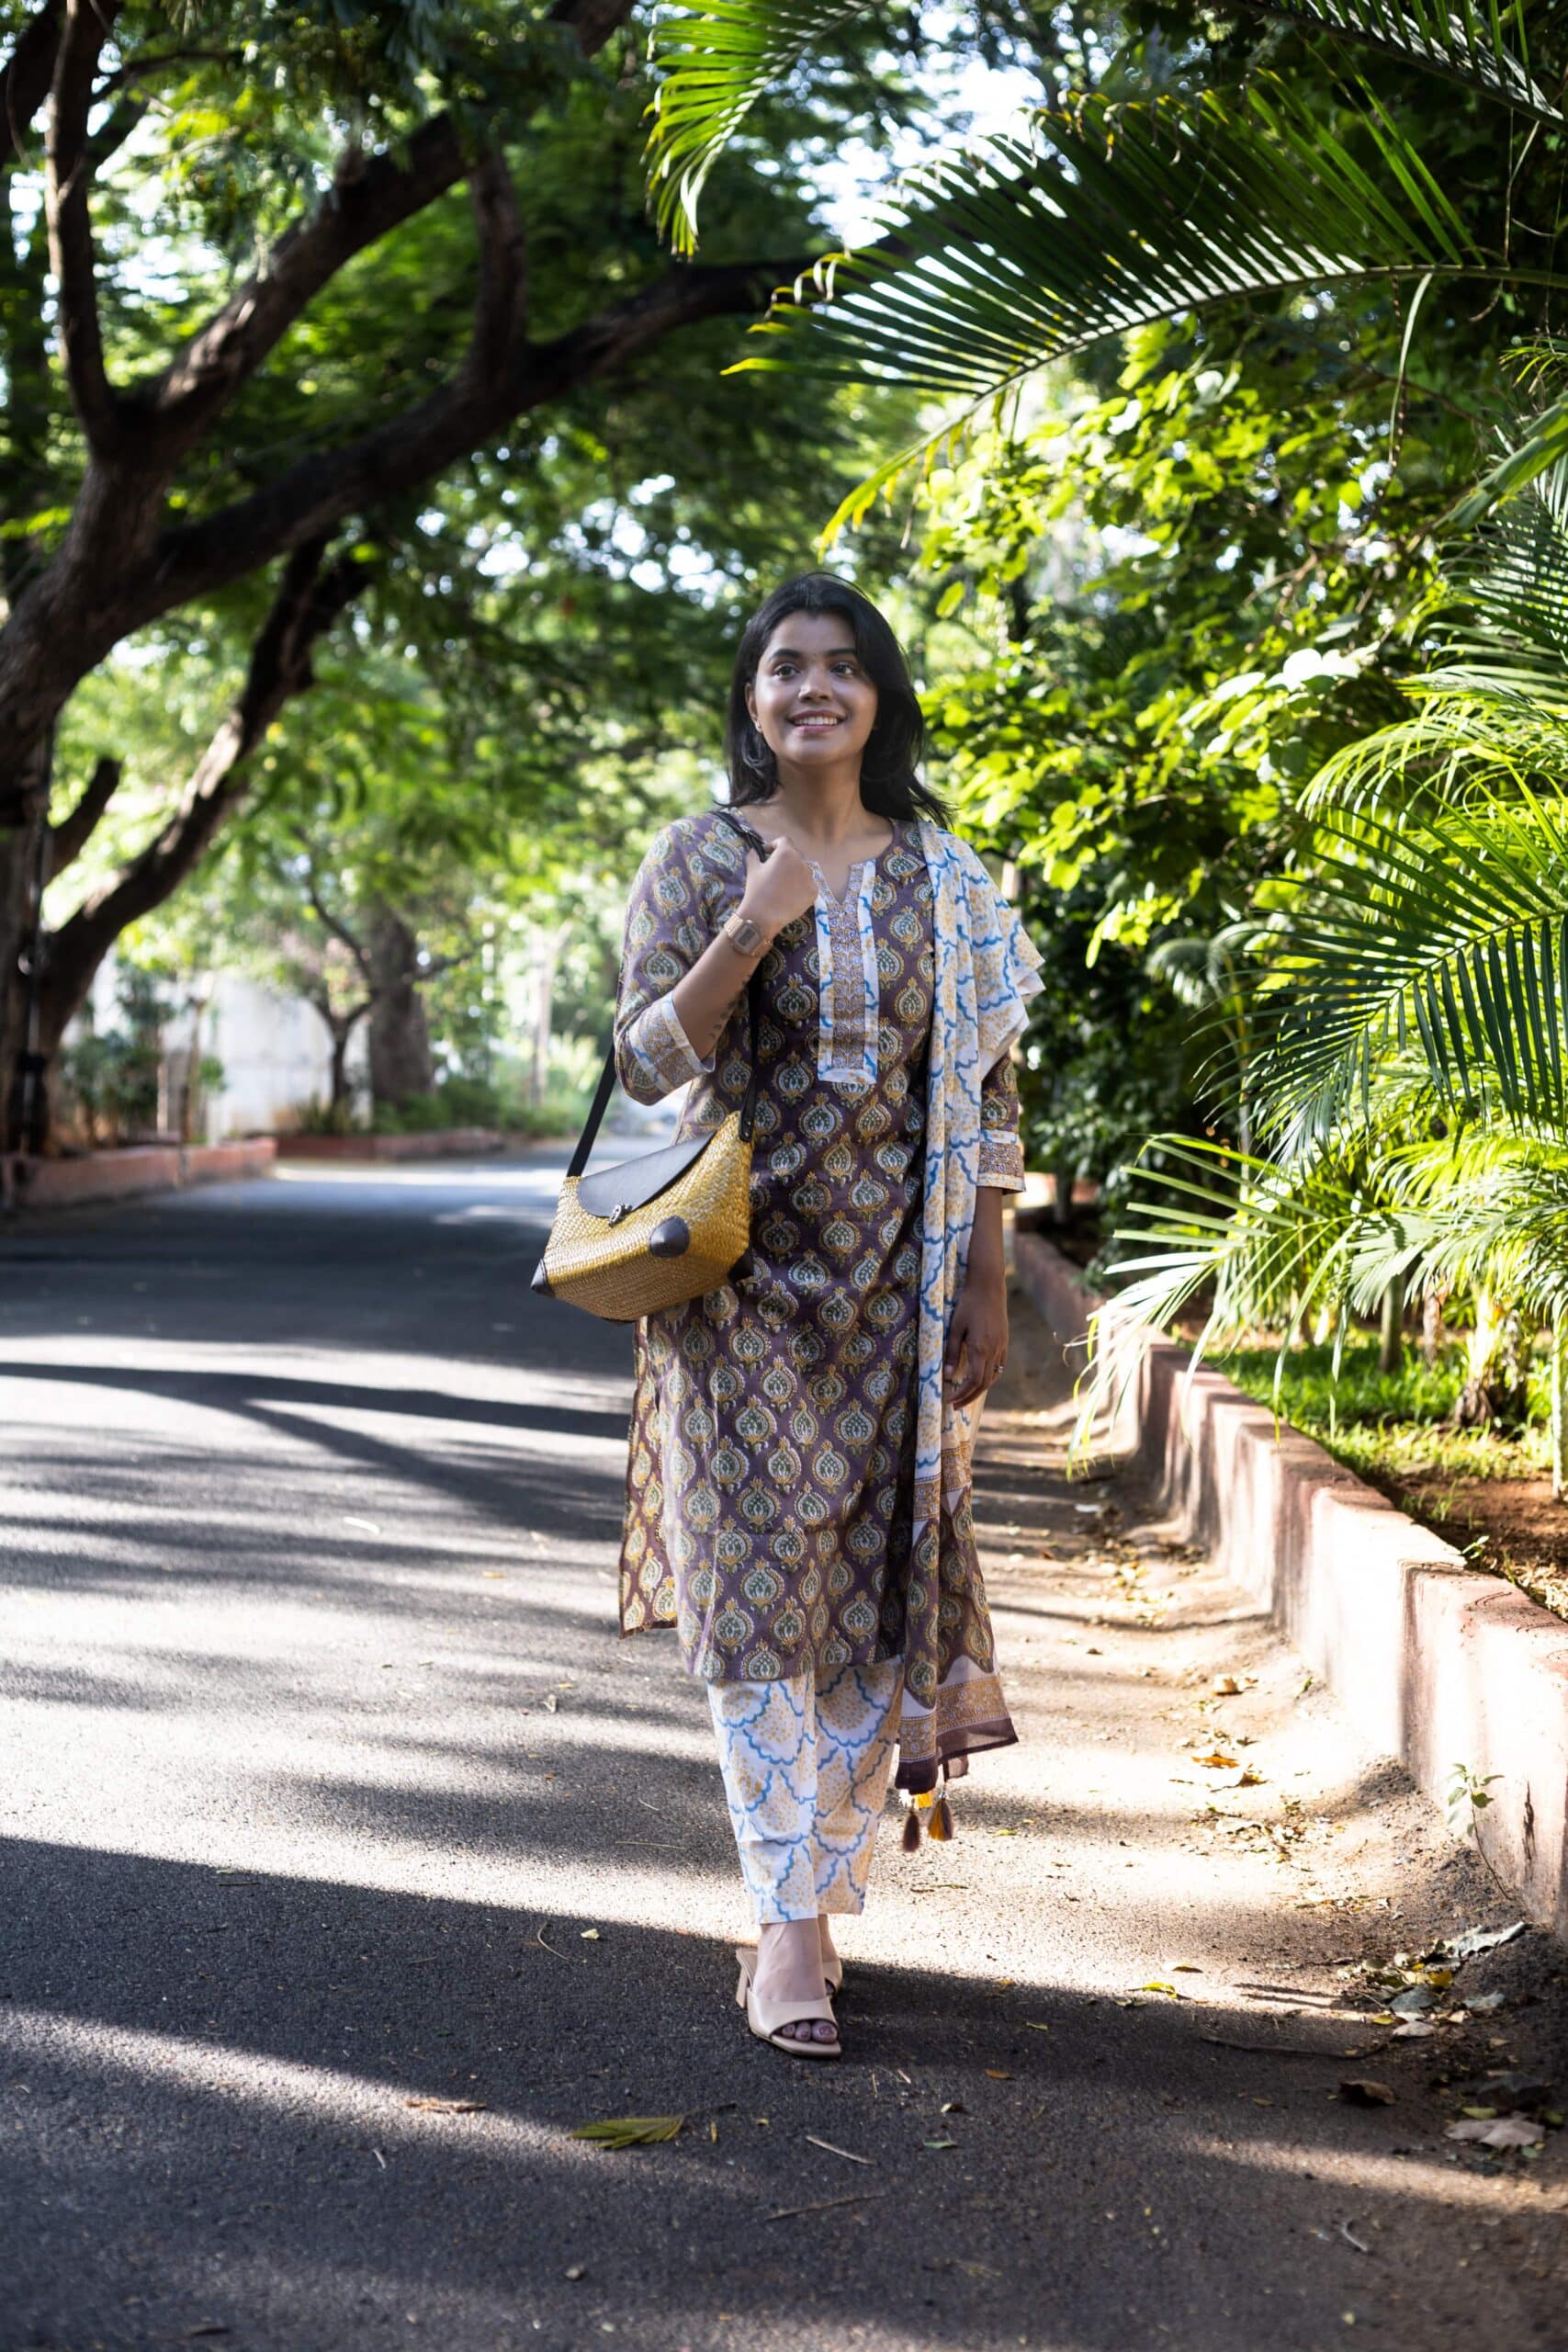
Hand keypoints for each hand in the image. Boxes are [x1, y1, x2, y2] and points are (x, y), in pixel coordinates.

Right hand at [741, 840, 816, 934]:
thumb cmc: (756, 890)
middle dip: (785, 859)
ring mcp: (810, 878)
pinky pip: (808, 885)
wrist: (764, 917)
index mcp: (786, 853)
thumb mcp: (752, 870)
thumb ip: (753, 856)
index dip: (774, 845)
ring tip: (783, 883)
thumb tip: (753, 851)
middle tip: (775, 869)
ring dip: (794, 872)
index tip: (767, 853)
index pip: (784, 841)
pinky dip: (800, 886)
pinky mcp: (813, 892)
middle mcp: (801, 862)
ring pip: (803, 870)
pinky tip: (790, 894)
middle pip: (795, 855)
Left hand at [944, 1278, 1007, 1408]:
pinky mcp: (1004, 1341)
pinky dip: (989, 1377)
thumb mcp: (955, 1327)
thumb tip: (946, 1375)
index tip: (949, 1401)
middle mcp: (994, 1351)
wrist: (988, 1286)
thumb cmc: (968, 1304)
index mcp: (980, 1349)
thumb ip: (951, 1352)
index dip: (961, 1394)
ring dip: (979, 1389)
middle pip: (984, 1384)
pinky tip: (980, 1378)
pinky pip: (999, 1366)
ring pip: (993, 1376)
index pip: (973, 1381)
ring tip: (966, 1395)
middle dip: (969, 1397)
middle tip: (955, 1406)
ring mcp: (1001, 1346)